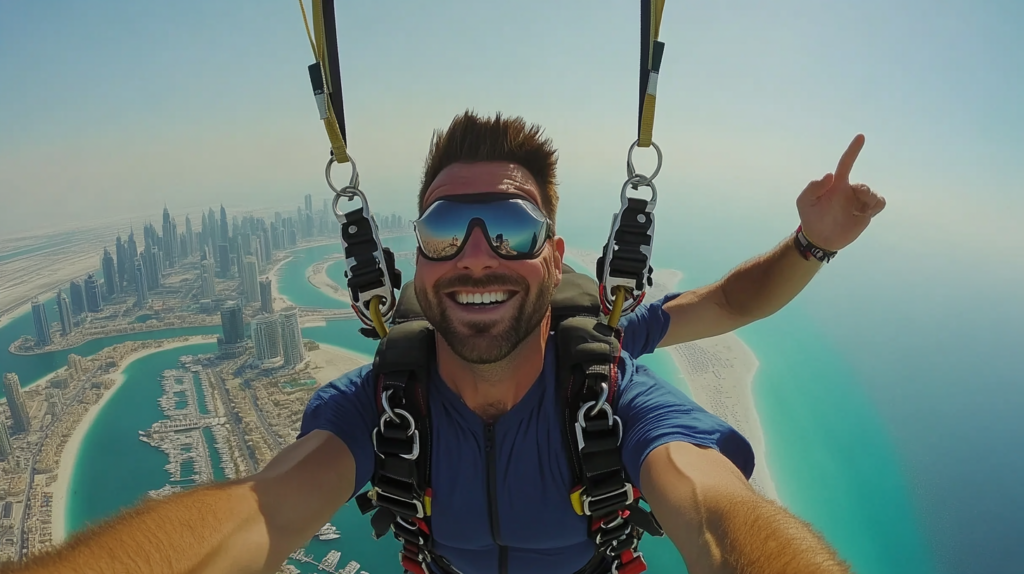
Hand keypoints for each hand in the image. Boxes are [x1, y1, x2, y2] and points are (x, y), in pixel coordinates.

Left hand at [796, 134, 885, 250]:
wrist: (820, 237)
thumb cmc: (810, 216)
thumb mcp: (804, 201)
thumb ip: (813, 187)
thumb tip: (830, 175)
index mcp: (836, 184)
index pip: (846, 162)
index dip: (853, 150)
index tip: (861, 136)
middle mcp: (850, 190)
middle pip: (863, 186)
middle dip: (861, 193)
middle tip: (853, 206)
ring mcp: (859, 201)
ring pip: (873, 194)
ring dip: (867, 203)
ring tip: (856, 213)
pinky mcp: (867, 212)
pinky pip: (880, 203)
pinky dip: (875, 207)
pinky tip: (862, 215)